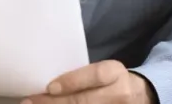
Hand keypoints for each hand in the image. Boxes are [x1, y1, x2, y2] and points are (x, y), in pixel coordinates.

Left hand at [21, 60, 156, 103]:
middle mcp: (119, 94)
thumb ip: (82, 75)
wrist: (142, 96)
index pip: (95, 75)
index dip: (72, 82)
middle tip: (30, 102)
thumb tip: (47, 85)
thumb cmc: (113, 81)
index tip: (49, 87)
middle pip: (85, 100)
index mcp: (115, 73)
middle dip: (55, 103)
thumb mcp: (104, 71)